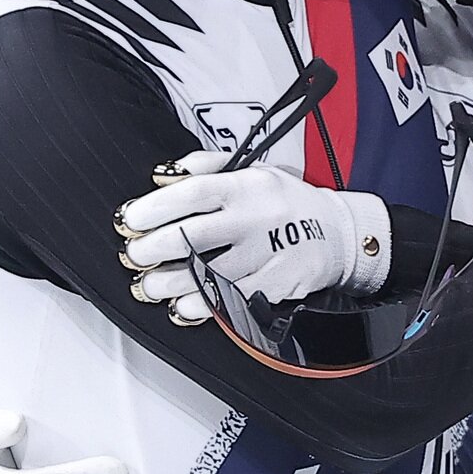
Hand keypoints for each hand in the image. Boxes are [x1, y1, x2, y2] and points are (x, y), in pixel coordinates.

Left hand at [117, 152, 391, 321]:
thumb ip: (208, 167)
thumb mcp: (253, 169)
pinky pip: (237, 300)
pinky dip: (205, 306)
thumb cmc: (287, 201)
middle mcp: (259, 217)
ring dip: (173, 284)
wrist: (341, 232)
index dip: (157, 206)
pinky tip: (184, 306)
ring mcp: (272, 253)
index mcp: (248, 185)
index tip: (131, 219)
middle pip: (197, 235)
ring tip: (150, 286)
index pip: (195, 192)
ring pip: (213, 273)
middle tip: (135, 255)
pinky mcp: (282, 283)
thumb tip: (165, 176)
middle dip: (156, 249)